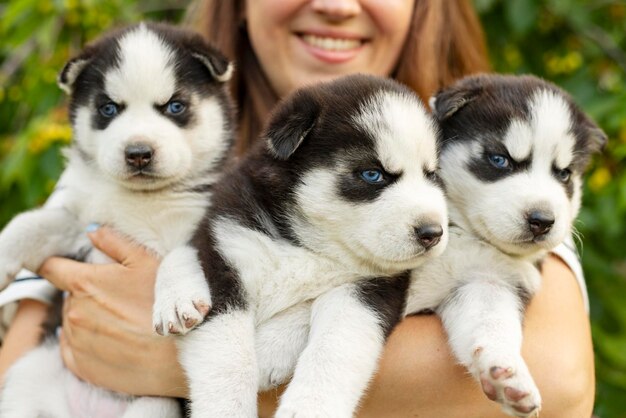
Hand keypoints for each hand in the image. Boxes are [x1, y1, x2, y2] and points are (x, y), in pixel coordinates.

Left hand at [38, 226, 187, 397]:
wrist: (177, 355)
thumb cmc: (164, 304)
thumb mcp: (147, 262)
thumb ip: (115, 242)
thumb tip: (91, 231)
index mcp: (84, 283)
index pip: (50, 267)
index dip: (56, 263)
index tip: (65, 265)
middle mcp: (72, 312)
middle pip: (70, 295)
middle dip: (88, 293)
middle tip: (119, 298)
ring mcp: (74, 341)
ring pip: (72, 322)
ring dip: (89, 318)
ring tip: (122, 322)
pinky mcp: (80, 366)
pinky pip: (72, 348)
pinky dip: (87, 342)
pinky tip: (114, 340)